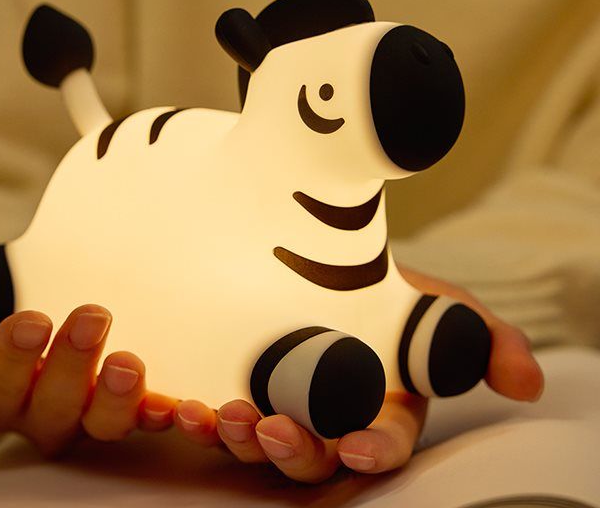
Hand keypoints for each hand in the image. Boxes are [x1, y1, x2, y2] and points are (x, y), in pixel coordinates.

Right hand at [0, 304, 177, 456]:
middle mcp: (39, 410)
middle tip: (89, 318)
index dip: (10, 360)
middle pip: (50, 410)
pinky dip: (159, 411)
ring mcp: (87, 410)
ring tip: (128, 362)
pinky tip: (173, 402)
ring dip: (116, 400)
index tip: (30, 320)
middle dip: (70, 369)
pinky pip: (144, 417)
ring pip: (98, 424)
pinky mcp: (128, 402)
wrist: (39, 279)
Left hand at [171, 267, 544, 483]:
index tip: (361, 448)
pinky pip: (210, 415)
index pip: (382, 441)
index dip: (375, 449)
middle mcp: (324, 416)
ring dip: (238, 438)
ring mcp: (274, 404)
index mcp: (376, 406)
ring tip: (218, 416)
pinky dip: (194, 419)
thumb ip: (479, 337)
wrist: (313, 253)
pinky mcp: (231, 387)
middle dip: (294, 449)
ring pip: (257, 442)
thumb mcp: (434, 305)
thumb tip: (526, 382)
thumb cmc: (382, 291)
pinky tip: (179, 407)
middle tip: (270, 425)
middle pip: (312, 453)